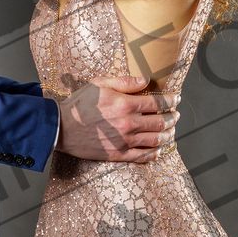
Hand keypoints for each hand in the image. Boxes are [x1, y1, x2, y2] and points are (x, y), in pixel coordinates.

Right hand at [57, 76, 179, 161]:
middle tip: (176, 115)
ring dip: (167, 135)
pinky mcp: (118, 155)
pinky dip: (154, 153)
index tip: (176, 99)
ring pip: (155, 140)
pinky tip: (158, 150)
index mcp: (126, 105)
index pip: (157, 103)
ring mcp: (125, 142)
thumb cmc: (79, 104)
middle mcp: (129, 124)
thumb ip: (125, 81)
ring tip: (171, 131)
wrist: (61, 128)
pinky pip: (142, 156)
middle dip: (172, 118)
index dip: (170, 101)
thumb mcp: (99, 84)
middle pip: (160, 122)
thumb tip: (145, 80)